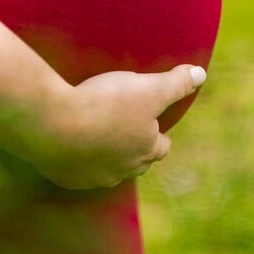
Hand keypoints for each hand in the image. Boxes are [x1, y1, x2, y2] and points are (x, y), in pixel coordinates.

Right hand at [22, 64, 206, 189]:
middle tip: (124, 128)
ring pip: (107, 171)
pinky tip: (69, 144)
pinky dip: (77, 160)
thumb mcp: (146, 88)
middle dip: (133, 148)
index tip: (152, 123)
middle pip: (136, 163)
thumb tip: (200, 75)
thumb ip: (175, 83)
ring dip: (104, 156)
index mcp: (144, 150)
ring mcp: (92, 177)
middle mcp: (122, 170)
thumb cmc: (104, 104)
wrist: (52, 124)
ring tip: (95, 136)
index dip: (158, 134)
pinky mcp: (66, 178)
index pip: (161, 146)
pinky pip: (77, 172)